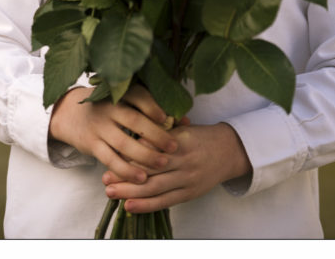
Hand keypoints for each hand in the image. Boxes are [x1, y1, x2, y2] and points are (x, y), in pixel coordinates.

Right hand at [49, 84, 178, 183]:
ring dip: (144, 155)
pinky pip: (110, 159)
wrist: (71, 113)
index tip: (169, 119)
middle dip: (156, 135)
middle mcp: (109, 107)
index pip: (138, 95)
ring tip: (162, 164)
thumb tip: (186, 121)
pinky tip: (141, 177)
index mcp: (120, 92)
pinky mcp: (91, 144)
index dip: (154, 106)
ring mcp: (99, 126)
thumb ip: (152, 108)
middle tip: (174, 147)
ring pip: (123, 143)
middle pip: (134, 121)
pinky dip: (126, 170)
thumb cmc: (111, 107)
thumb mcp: (126, 101)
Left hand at [101, 121, 250, 212]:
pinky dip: (146, 205)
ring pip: (154, 187)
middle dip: (124, 175)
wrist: (230, 151)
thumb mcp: (183, 128)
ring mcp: (186, 178)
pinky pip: (165, 201)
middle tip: (104, 178)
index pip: (151, 147)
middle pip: (149, 169)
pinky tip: (130, 206)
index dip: (130, 153)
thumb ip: (161, 132)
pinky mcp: (189, 193)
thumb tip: (134, 137)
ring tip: (111, 192)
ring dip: (130, 191)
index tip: (111, 154)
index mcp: (180, 139)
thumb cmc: (201, 136)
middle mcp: (183, 160)